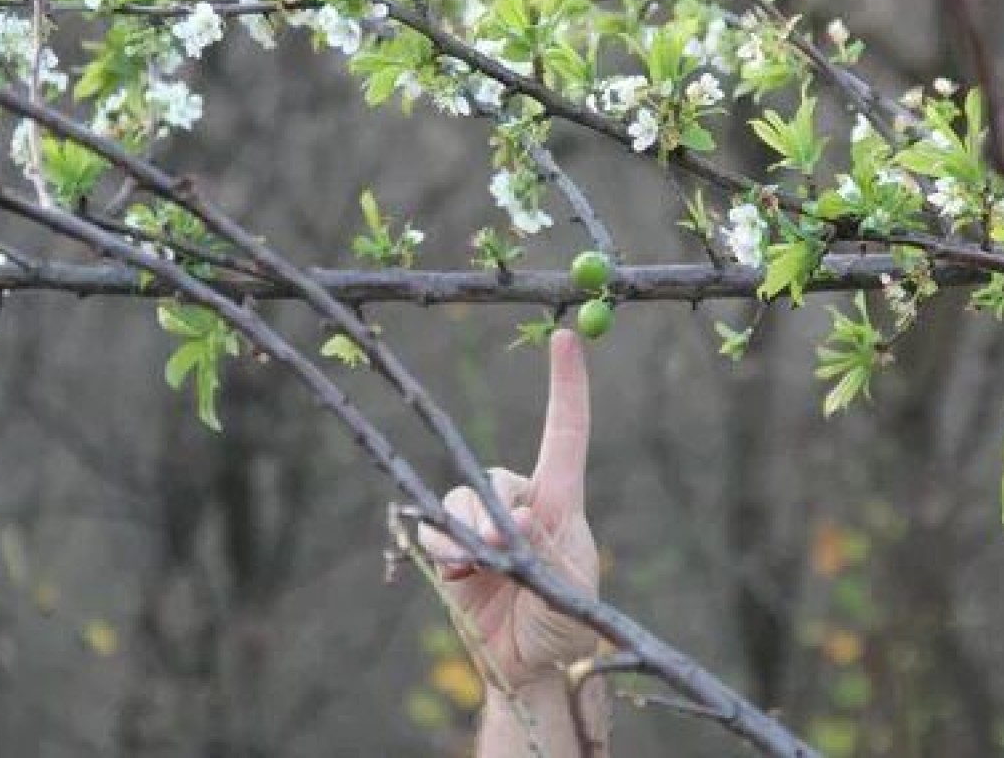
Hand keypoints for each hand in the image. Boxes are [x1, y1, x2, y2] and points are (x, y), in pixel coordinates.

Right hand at [419, 329, 598, 688]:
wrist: (532, 667)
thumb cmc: (567, 625)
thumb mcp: (570, 590)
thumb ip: (543, 554)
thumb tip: (514, 521)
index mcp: (561, 501)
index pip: (566, 432)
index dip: (567, 384)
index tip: (568, 335)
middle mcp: (520, 503)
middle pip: (494, 476)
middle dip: (491, 511)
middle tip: (496, 549)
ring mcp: (483, 524)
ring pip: (460, 499)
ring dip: (462, 531)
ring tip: (476, 568)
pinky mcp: (453, 548)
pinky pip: (434, 526)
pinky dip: (440, 545)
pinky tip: (456, 572)